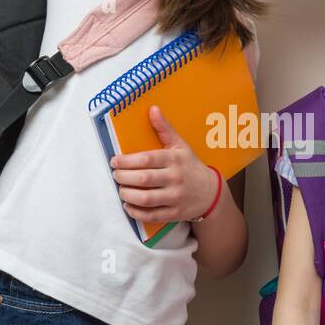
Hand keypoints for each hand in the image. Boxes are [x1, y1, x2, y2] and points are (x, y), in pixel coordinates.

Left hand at [109, 106, 217, 222]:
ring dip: (127, 195)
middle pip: (143, 179)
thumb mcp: (180, 146)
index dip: (126, 161)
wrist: (210, 193)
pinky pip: (150, 215)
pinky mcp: (174, 214)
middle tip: (116, 175)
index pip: (146, 159)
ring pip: (145, 198)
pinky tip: (129, 205)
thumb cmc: (190, 166)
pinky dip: (136, 212)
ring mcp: (175, 197)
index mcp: (174, 159)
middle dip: (123, 177)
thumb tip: (152, 109)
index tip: (114, 161)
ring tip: (121, 189)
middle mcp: (175, 178)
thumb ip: (164, 129)